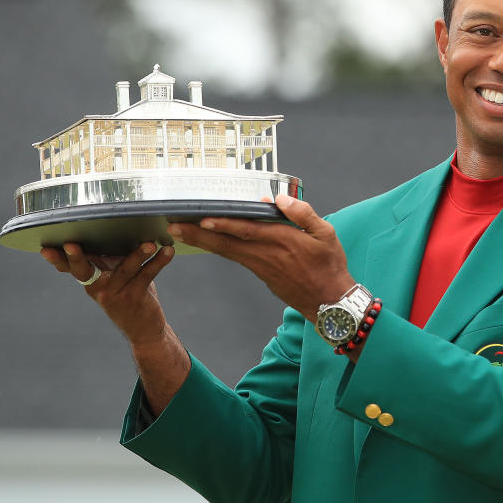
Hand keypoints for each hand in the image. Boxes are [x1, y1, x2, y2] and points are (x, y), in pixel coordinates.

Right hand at [40, 241, 174, 346]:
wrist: (145, 329)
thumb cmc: (128, 293)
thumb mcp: (113, 276)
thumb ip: (107, 258)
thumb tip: (109, 224)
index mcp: (90, 279)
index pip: (69, 267)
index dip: (57, 258)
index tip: (44, 248)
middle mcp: (98, 288)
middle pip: (84, 270)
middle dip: (76, 257)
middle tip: (70, 245)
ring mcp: (115, 294)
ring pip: (124, 269)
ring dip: (138, 254)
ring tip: (149, 243)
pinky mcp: (135, 297)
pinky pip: (147, 276)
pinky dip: (158, 262)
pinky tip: (168, 251)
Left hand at [168, 194, 355, 320]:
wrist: (330, 303)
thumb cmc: (330, 266)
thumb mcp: (326, 235)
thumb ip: (303, 214)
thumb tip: (279, 199)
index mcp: (281, 241)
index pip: (246, 231)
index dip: (223, 225)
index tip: (201, 220)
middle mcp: (265, 255)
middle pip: (226, 244)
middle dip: (197, 235)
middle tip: (172, 227)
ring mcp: (260, 266)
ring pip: (226, 252)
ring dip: (202, 242)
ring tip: (180, 232)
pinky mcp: (261, 274)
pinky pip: (235, 257)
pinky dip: (218, 248)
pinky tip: (206, 242)